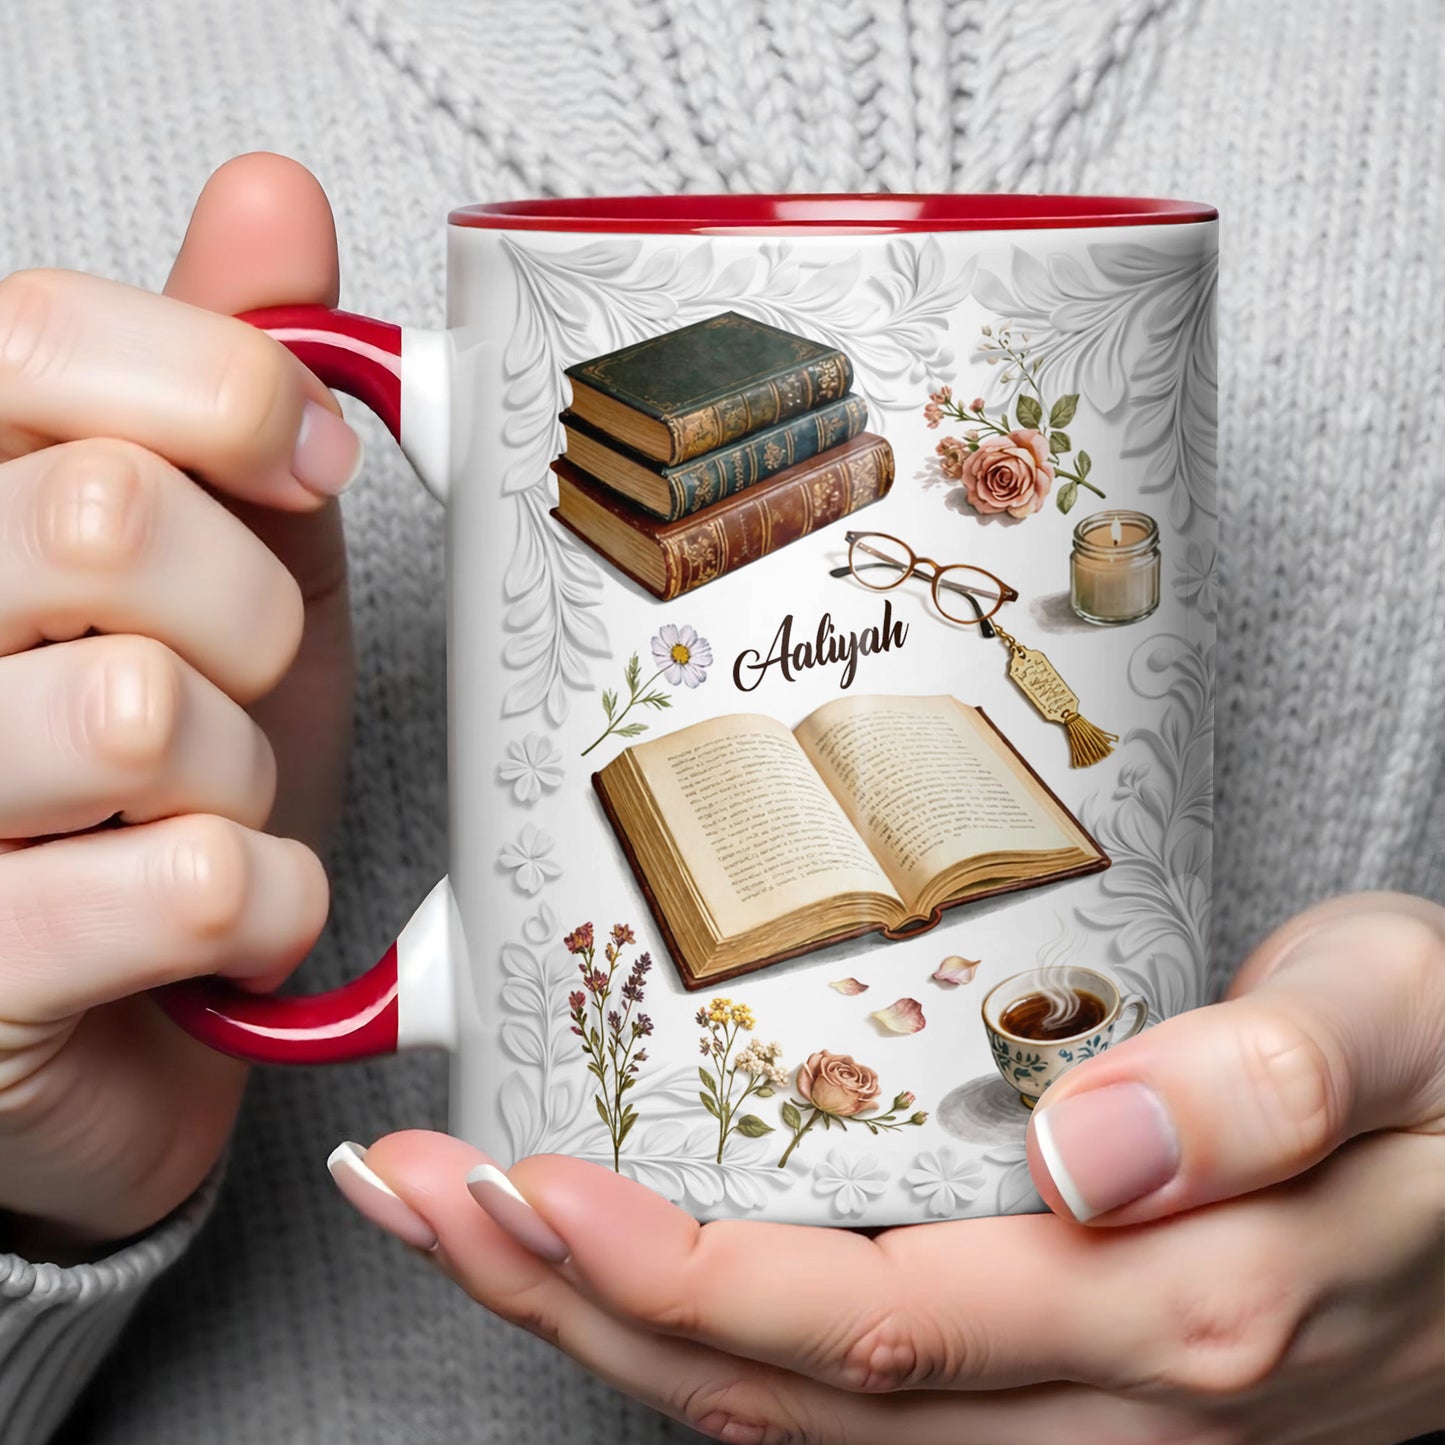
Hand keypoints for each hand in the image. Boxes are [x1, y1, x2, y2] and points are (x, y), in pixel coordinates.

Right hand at [0, 155, 358, 1251]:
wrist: (122, 1011)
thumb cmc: (160, 782)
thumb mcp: (216, 559)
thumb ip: (218, 387)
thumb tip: (273, 197)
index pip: (34, 336)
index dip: (228, 390)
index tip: (311, 467)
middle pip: (106, 518)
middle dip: (250, 617)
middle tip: (239, 686)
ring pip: (143, 709)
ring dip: (243, 777)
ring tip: (206, 814)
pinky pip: (191, 885)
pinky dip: (269, 908)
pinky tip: (224, 925)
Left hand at [339, 894, 1444, 1443]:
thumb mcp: (1402, 1028)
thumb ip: (1268, 1084)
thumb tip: (1094, 1154)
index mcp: (1171, 1309)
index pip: (862, 1323)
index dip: (668, 1271)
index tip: (518, 1182)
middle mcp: (1101, 1394)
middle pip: (781, 1392)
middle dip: (568, 1302)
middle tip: (415, 1191)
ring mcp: (1075, 1413)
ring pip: (797, 1414)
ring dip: (607, 1326)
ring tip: (469, 1222)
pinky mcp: (1064, 1384)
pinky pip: (855, 1404)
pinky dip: (711, 1344)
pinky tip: (631, 1280)